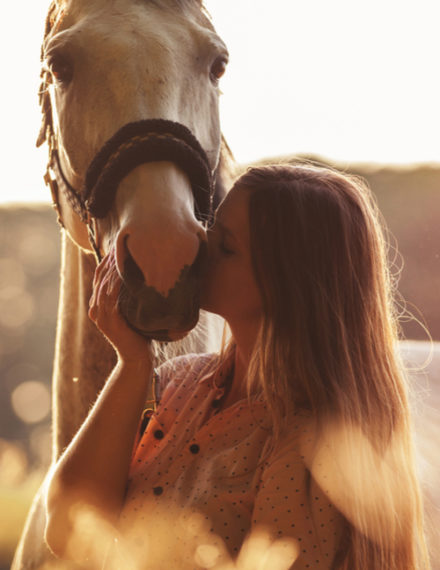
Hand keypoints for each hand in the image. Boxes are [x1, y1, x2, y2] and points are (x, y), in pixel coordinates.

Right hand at [89, 250, 151, 364]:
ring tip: (120, 254)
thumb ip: (129, 296)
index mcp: (99, 306)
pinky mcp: (109, 322)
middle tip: (119, 244)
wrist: (137, 357)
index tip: (117, 246)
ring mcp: (101, 316)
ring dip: (112, 269)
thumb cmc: (139, 333)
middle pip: (99, 278)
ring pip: (104, 286)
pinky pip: (110, 298)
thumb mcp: (132, 310)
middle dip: (109, 261)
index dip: (106, 261)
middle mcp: (96, 310)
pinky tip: (122, 273)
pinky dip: (115, 284)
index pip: (99, 277)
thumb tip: (141, 276)